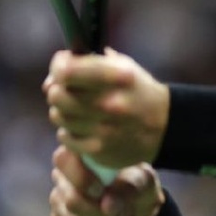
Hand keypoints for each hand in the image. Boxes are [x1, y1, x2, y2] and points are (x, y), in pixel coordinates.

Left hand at [43, 48, 168, 168]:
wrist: (164, 127)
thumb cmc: (137, 91)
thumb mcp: (121, 66)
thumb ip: (87, 64)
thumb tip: (51, 80)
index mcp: (116, 76)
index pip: (66, 71)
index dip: (57, 67)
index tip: (61, 67)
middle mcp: (109, 103)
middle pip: (56, 95)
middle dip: (58, 90)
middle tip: (68, 91)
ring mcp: (103, 129)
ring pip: (58, 117)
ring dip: (63, 111)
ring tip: (78, 109)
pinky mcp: (99, 150)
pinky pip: (65, 138)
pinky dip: (69, 131)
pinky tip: (82, 126)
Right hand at [49, 145, 163, 215]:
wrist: (138, 205)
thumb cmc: (137, 183)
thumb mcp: (142, 180)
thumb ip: (129, 187)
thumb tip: (108, 207)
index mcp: (78, 154)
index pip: (64, 161)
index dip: (83, 179)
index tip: (104, 191)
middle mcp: (62, 177)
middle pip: (72, 202)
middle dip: (104, 215)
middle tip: (127, 214)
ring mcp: (59, 202)